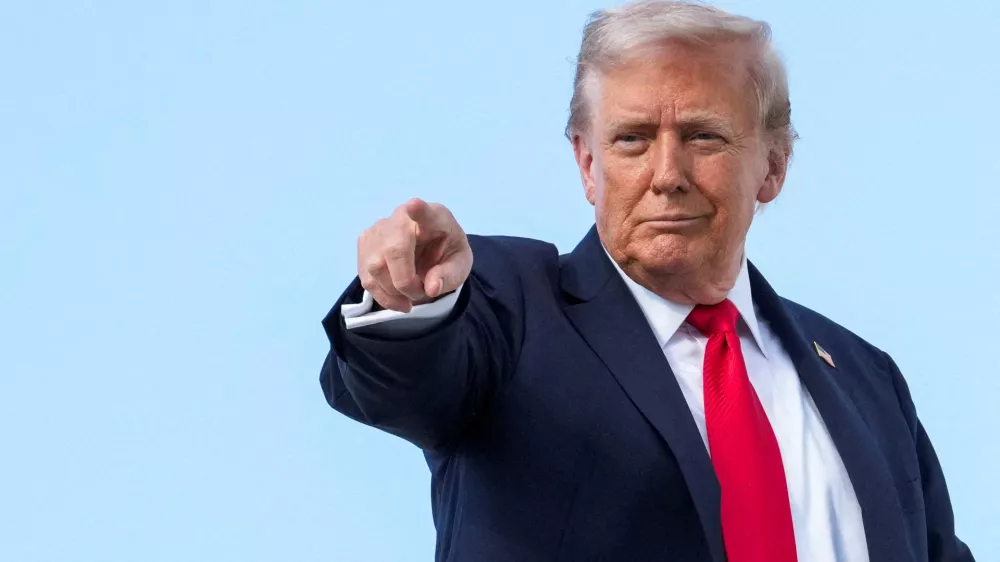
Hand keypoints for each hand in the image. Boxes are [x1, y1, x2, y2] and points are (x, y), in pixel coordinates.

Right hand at [357, 198, 472, 311]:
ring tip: (412, 295)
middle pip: (393, 250)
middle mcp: (402, 218)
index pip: (425, 212)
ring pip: (375, 266)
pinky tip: (398, 300)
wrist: (431, 251)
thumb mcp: (460, 266)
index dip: (419, 210)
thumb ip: (449, 275)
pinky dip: (382, 295)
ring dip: (393, 291)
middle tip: (421, 293)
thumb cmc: (447, 254)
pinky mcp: (365, 243)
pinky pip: (367, 276)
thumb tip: (431, 288)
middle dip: (405, 282)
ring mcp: (379, 229)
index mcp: (435, 217)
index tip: (414, 205)